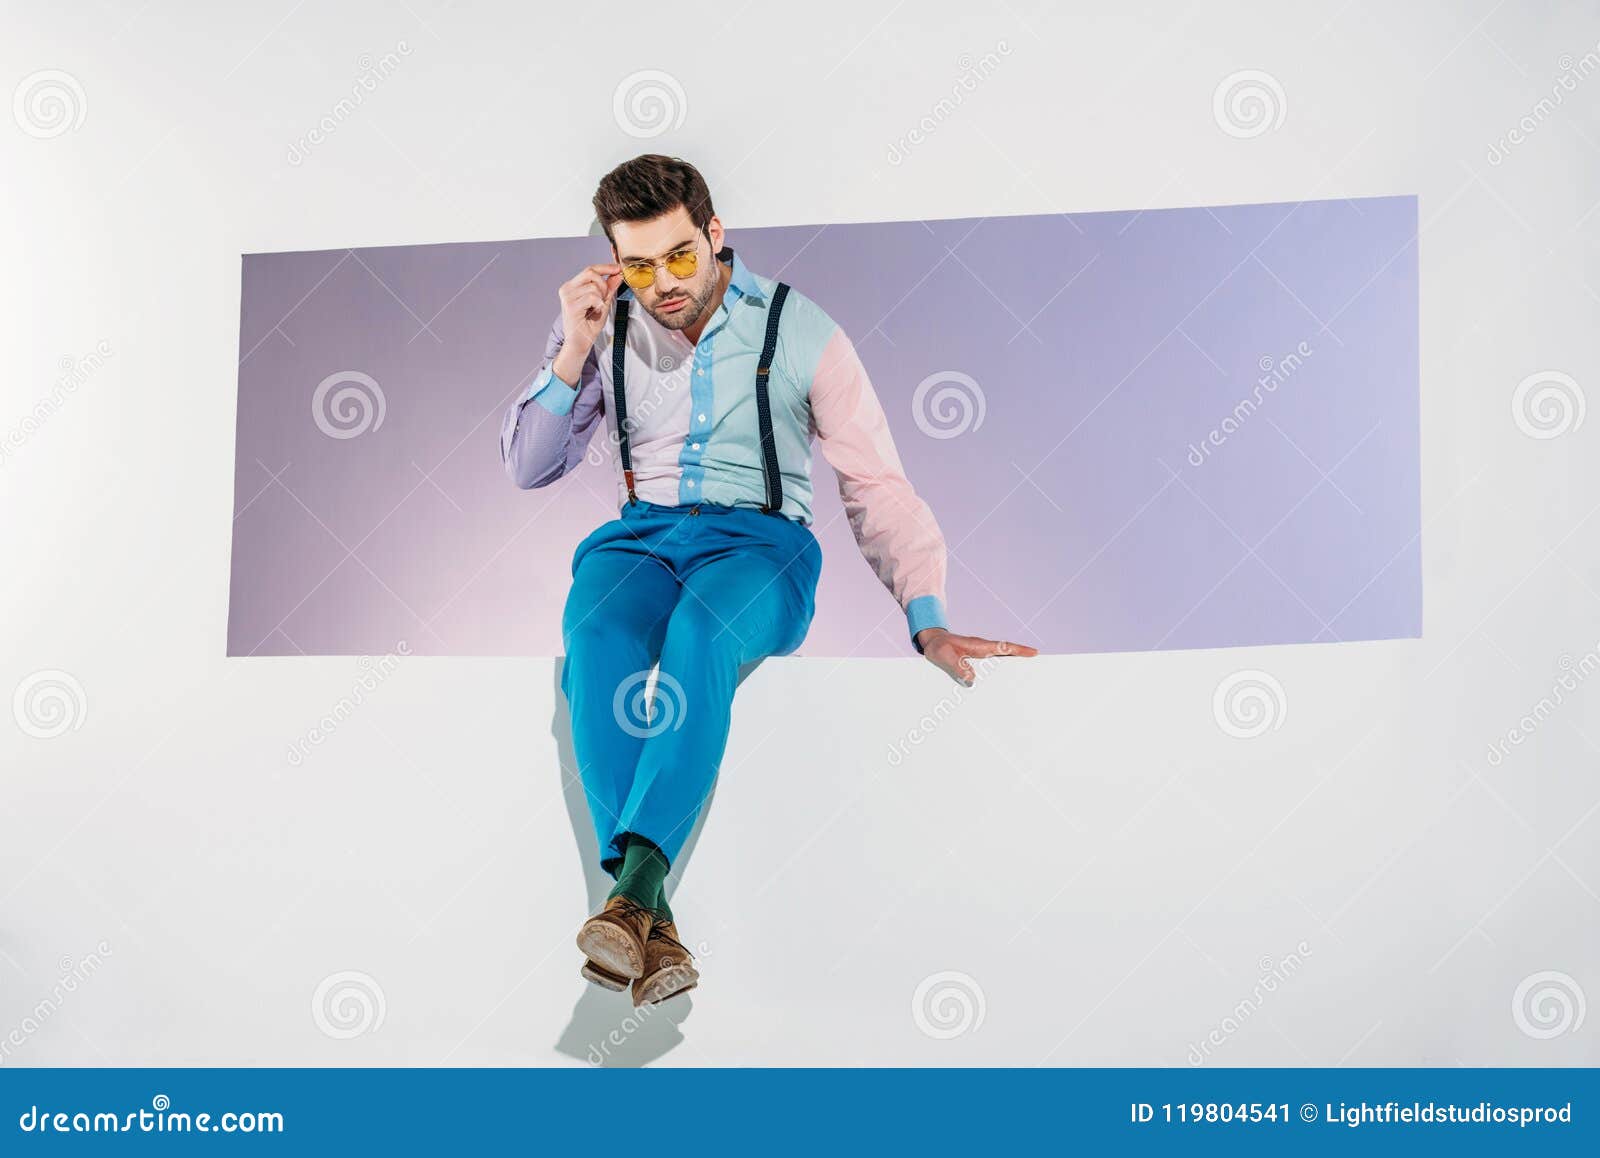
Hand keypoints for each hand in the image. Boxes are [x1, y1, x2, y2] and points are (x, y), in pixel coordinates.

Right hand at [554, 264, 623, 378]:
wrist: (580, 343)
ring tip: (597, 309)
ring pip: (593, 286)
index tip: (618, 269)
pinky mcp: (570, 306)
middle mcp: (566, 289)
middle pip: (590, 272)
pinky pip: (592, 297)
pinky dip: (598, 305)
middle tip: (605, 299)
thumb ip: (608, 289)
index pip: (589, 270)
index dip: (605, 267)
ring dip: (601, 298)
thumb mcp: (602, 303)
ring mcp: (567, 297)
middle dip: (604, 284)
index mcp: (572, 286)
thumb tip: (617, 275)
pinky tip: (594, 312)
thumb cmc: (589, 326)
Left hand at [915, 628, 1038, 685]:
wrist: (931, 642)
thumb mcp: (944, 656)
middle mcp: (983, 648)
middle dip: (1024, 657)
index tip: (1034, 653)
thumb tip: (971, 680)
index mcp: (979, 646)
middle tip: (1040, 665)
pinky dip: (1003, 668)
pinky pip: (994, 664)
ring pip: (1003, 658)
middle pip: (1009, 652)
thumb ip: (956, 666)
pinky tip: (1006, 680)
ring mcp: (981, 653)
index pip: (1003, 647)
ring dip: (1014, 663)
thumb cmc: (938, 647)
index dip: (1019, 650)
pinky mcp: (977, 659)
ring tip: (1028, 676)